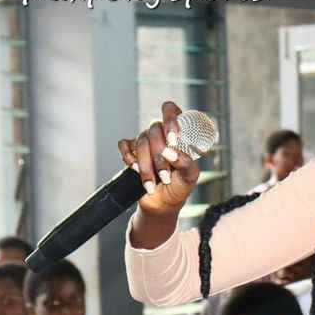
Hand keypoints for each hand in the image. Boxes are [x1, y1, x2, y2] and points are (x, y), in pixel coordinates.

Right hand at [117, 101, 201, 215]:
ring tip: (152, 183)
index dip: (170, 120)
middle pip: (154, 130)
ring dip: (146, 166)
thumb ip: (185, 163)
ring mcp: (145, 141)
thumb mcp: (190, 176)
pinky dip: (129, 158)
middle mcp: (160, 134)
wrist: (162, 204)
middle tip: (165, 176)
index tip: (172, 140)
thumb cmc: (180, 187)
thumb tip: (168, 152)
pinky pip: (124, 145)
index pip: (170, 110)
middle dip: (158, 157)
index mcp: (178, 134)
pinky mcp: (131, 151)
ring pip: (140, 141)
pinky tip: (135, 170)